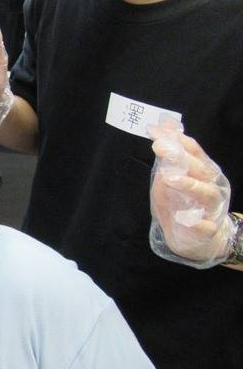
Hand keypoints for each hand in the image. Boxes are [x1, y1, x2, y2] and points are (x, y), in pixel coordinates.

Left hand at [149, 119, 234, 266]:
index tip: (157, 133)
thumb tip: (161, 129)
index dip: (177, 141)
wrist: (196, 239)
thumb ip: (166, 158)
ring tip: (170, 179)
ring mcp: (212, 208)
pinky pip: (206, 226)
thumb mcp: (168, 179)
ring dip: (190, 185)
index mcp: (203, 172)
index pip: (194, 152)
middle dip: (182, 158)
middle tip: (160, 149)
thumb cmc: (181, 204)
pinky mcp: (209, 230)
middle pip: (201, 169)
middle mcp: (211, 186)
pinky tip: (186, 219)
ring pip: (208, 193)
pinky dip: (197, 223)